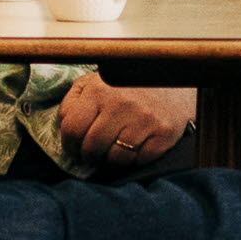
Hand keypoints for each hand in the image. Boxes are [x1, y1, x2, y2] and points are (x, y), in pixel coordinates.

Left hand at [60, 76, 196, 166]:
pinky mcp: (163, 133)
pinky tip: (134, 146)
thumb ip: (74, 101)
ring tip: (114, 148)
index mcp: (100, 90)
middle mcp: (122, 104)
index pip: (72, 128)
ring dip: (111, 158)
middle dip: (89, 155)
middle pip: (92, 147)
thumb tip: (65, 125)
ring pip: (115, 158)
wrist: (176, 78)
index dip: (69, 144)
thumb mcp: (96, 82)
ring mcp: (145, 119)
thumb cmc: (128, 84)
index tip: (73, 148)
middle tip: (93, 153)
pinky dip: (134, 159)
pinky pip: (139, 161)